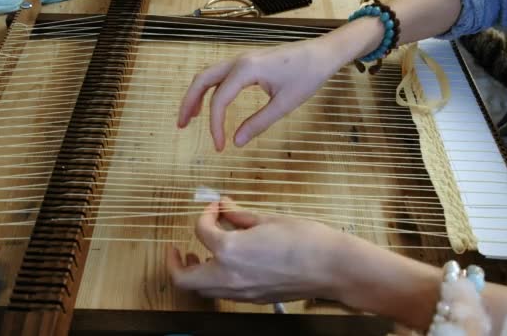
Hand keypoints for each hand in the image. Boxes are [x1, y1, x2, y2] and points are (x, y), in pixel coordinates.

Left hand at [166, 197, 347, 303]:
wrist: (332, 267)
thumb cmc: (305, 240)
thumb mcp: (267, 219)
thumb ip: (239, 215)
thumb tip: (224, 207)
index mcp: (230, 250)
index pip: (201, 231)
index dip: (206, 214)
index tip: (215, 207)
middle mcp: (229, 276)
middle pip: (184, 278)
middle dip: (174, 262)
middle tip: (176, 248)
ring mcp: (240, 291)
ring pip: (201, 289)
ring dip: (194, 273)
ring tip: (198, 256)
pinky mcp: (252, 299)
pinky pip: (222, 292)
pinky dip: (214, 280)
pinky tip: (224, 265)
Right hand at [177, 38, 345, 150]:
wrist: (322, 54)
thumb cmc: (307, 75)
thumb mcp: (284, 104)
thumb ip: (258, 123)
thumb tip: (237, 142)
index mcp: (246, 69)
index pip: (219, 100)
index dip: (215, 125)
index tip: (220, 146)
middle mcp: (239, 61)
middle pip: (202, 80)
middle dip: (188, 103)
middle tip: (181, 126)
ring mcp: (242, 60)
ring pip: (208, 76)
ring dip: (196, 95)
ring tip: (190, 118)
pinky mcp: (247, 63)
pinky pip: (220, 75)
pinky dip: (209, 90)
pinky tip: (210, 105)